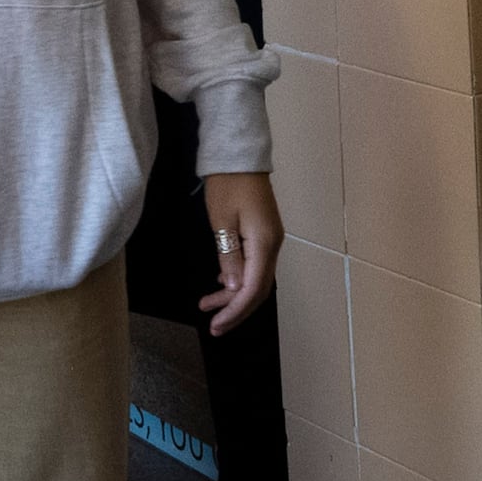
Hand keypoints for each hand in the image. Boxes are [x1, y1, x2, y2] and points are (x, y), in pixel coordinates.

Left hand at [199, 170, 283, 333]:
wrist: (239, 155)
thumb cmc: (227, 185)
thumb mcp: (221, 222)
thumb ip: (229, 257)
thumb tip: (235, 289)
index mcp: (264, 244)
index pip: (253, 289)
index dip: (235, 310)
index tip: (216, 325)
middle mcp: (273, 246)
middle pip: (259, 289)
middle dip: (236, 309)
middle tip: (214, 325)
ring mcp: (270, 240)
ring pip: (256, 278)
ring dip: (235, 295)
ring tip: (208, 305)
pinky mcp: (264, 234)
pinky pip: (255, 265)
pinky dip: (238, 278)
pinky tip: (222, 282)